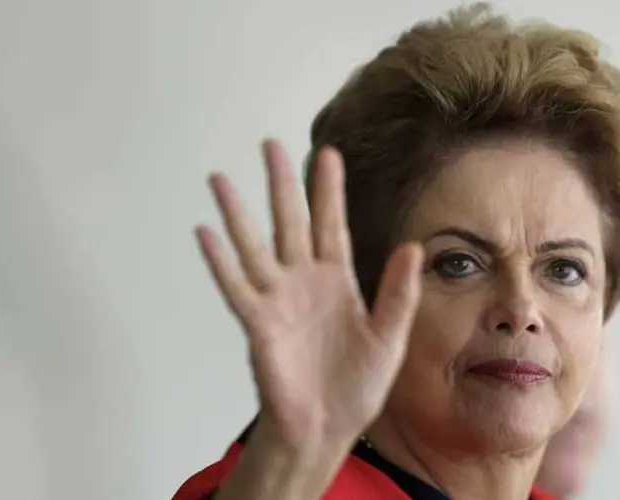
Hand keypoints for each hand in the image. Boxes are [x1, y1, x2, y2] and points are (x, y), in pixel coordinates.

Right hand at [195, 140, 422, 448]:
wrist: (328, 428)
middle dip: (282, 185)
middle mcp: (305, 283)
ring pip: (255, 247)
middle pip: (291, 223)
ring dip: (238, 214)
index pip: (332, 225)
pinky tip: (205, 232)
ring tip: (221, 178)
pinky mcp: (259, 325)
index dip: (329, 190)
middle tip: (270, 145)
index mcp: (339, 282)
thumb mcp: (390, 336)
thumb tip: (414, 247)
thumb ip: (399, 293)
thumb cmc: (358, 386)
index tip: (328, 153)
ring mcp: (278, 301)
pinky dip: (220, 262)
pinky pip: (237, 288)